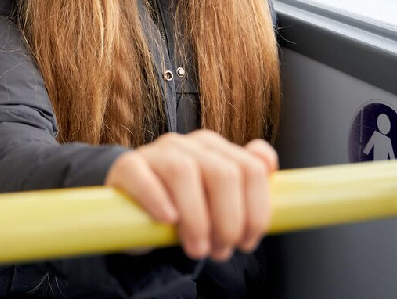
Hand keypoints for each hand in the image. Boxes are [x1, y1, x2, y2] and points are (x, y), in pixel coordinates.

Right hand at [105, 130, 276, 261]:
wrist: (132, 206)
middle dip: (228, 220)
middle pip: (223, 173)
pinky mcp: (127, 166)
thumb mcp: (216, 197)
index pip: (251, 169)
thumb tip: (268, 163)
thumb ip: (246, 181)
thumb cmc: (181, 206)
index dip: (256, 211)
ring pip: (184, 172)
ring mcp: (157, 152)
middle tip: (220, 251)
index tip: (247, 242)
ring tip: (196, 249)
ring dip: (196, 219)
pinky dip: (157, 199)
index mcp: (216, 148)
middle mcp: (188, 145)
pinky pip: (143, 176)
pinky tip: (168, 220)